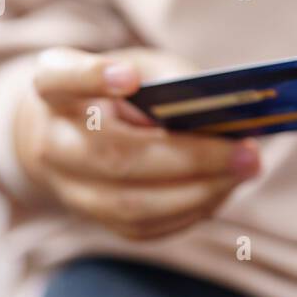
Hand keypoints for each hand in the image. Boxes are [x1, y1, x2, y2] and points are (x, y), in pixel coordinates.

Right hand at [15, 47, 259, 239]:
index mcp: (53, 88)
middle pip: (112, 157)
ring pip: (129, 205)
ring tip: (245, 171)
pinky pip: (143, 227)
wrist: (79, 132)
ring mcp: (67, 188)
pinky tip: (223, 188)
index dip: (91, 79)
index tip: (128, 77)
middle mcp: (51, 141)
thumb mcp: (144, 68)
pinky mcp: (95, 219)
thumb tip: (218, 113)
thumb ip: (172, 81)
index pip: (59, 79)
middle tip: (246, 152)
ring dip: (198, 192)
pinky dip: (191, 210)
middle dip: (189, 158)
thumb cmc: (123, 92)